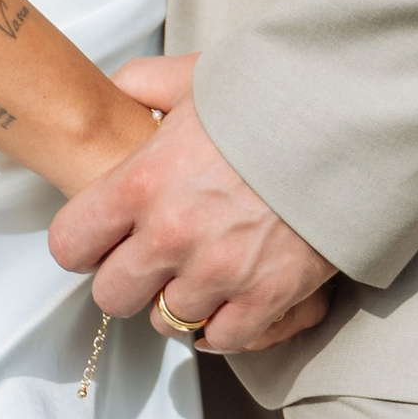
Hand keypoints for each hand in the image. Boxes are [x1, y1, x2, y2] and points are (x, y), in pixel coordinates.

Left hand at [46, 55, 335, 355]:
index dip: (83, 242)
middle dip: (126, 279)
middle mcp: (171, 235)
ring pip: (166, 321)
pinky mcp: (265, 297)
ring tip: (199, 269)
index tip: (100, 237)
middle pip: (112, 296)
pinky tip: (231, 294)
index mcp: (143, 181)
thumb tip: (115, 88)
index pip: (71, 243)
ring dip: (178, 300)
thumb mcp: (195, 77)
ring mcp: (218, 272)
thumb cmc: (267, 97)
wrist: (346, 121)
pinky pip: (220, 340)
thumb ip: (143, 82)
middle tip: (150, 258)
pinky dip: (222, 324)